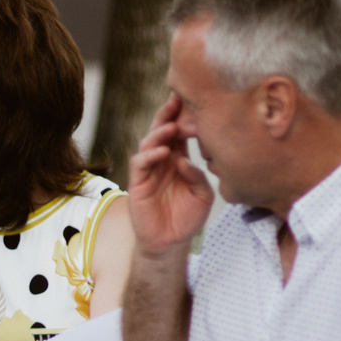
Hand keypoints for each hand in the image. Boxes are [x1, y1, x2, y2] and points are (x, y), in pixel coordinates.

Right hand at [126, 93, 215, 256]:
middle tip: (177, 99)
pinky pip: (140, 164)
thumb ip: (198, 177)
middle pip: (162, 131)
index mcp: (179, 159)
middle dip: (168, 114)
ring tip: (170, 127)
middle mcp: (162, 161)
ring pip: (149, 143)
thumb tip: (185, 161)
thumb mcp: (203, 195)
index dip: (184, 116)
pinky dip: (149, 155)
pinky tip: (162, 152)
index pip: (180, 132)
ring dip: (159, 133)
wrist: (170, 242)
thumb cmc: (187, 217)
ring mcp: (149, 170)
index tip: (194, 99)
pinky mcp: (138, 183)